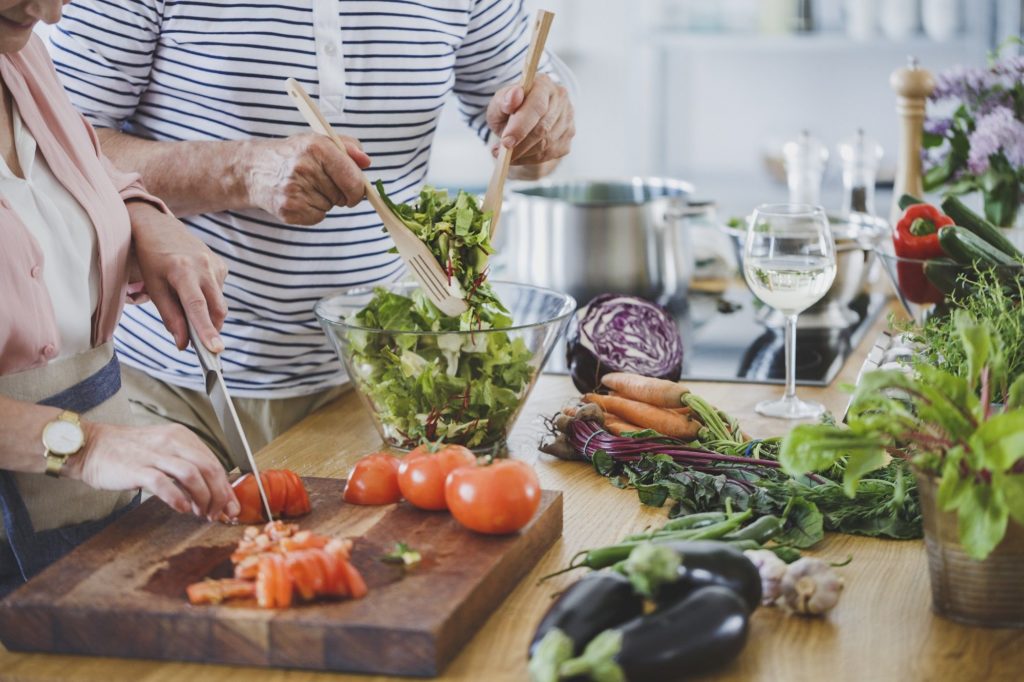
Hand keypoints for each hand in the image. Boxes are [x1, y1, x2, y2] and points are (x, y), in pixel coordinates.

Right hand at [66, 422, 239, 520]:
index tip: (231, 506)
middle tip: (218, 513)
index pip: (214, 462)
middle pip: (209, 468)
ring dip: (202, 498)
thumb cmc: (129, 452)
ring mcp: (154, 454)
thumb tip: (212, 490)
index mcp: (182, 437)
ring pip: (192, 475)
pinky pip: (164, 484)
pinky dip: (178, 498)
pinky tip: (183, 509)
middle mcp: (171, 442)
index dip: (226, 487)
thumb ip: (187, 465)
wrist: (91, 446)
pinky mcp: (137, 469)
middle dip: (219, 495)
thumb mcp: (164, 450)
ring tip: (201, 513)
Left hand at [127, 202, 227, 352]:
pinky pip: (219, 292)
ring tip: (184, 299)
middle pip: (217, 309)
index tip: (215, 349)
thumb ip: (170, 317)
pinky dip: (208, 299)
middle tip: (200, 344)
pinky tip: (193, 286)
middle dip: (211, 329)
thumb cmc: (152, 260)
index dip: (206, 330)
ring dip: (206, 312)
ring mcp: (216, 264)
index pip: (197, 306)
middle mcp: (204, 265)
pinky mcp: (222, 265)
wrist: (159, 228)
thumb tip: (183, 344)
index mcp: (182, 270)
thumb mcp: (154, 288)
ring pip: (219, 303)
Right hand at [241, 133, 371, 225]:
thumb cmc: (293, 155)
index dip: (359, 189)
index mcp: (317, 147)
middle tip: (320, 182)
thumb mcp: (319, 141)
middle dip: (339, 193)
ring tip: (305, 187)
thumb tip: (367, 162)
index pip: (353, 179)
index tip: (356, 190)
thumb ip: (348, 147)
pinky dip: (313, 211)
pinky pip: (318, 217)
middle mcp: (304, 167)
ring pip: (330, 207)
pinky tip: (299, 197)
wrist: (254, 169)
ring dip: (324, 200)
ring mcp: (294, 190)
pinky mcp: (288, 209)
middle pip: (343, 196)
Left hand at [485, 74, 573, 166]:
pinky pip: (550, 153)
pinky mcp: (568, 135)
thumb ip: (503, 100)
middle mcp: (560, 98)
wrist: (521, 115)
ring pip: (547, 144)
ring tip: (506, 155)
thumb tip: (513, 97)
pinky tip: (519, 156)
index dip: (521, 127)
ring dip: (524, 154)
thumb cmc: (509, 108)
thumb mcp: (499, 102)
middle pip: (543, 128)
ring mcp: (568, 117)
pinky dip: (531, 159)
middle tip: (501, 153)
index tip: (506, 142)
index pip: (537, 107)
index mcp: (543, 84)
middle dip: (520, 145)